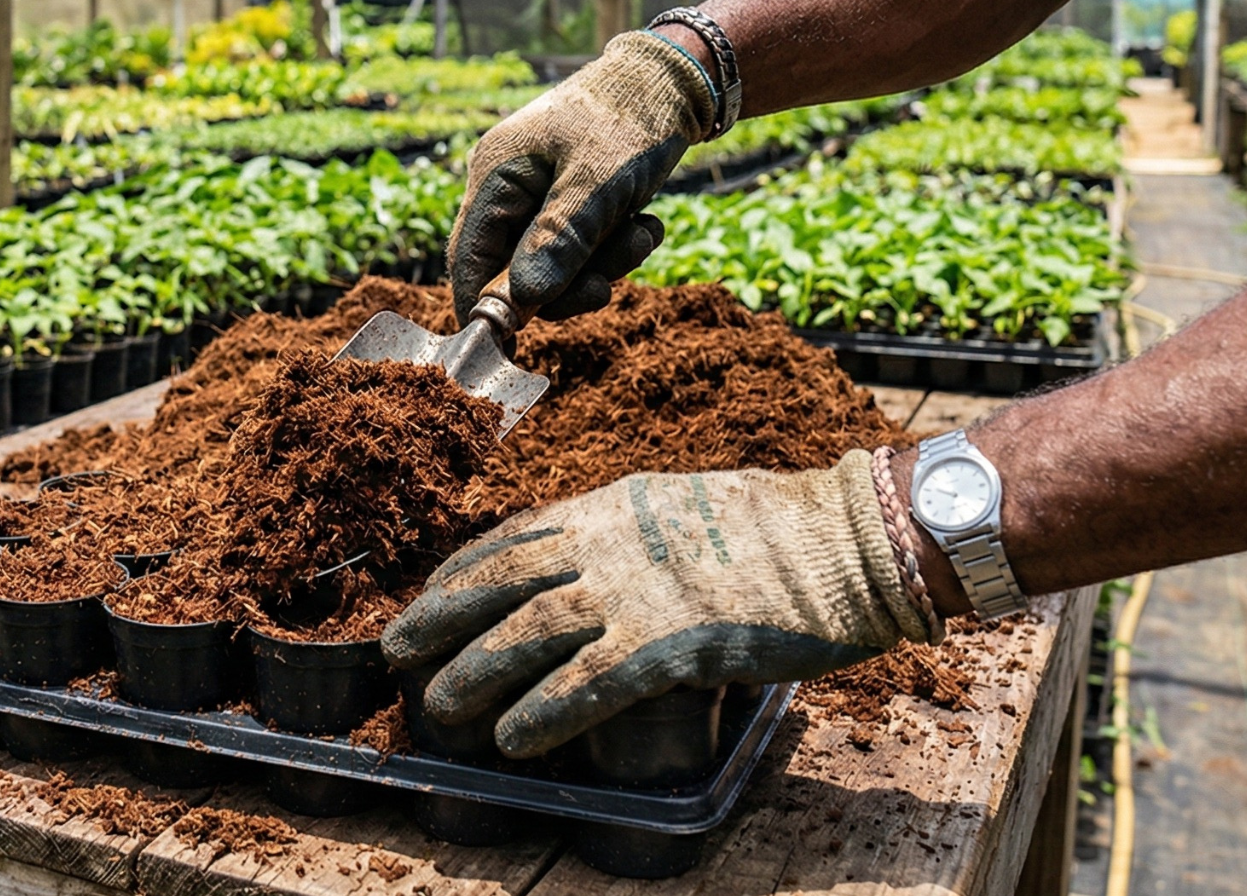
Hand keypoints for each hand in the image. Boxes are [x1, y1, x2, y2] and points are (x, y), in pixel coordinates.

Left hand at [382, 451, 941, 757]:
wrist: (848, 539)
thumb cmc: (780, 528)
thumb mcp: (682, 508)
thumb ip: (631, 534)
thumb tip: (597, 560)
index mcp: (612, 507)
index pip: (513, 536)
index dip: (461, 571)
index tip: (428, 595)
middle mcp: (609, 541)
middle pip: (500, 579)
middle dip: (441, 616)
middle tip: (397, 649)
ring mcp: (637, 590)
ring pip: (528, 630)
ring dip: (475, 670)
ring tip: (438, 704)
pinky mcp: (671, 641)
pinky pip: (589, 681)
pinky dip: (543, 710)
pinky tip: (512, 738)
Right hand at [447, 31, 714, 324]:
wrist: (675, 78)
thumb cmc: (631, 119)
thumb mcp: (600, 184)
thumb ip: (559, 242)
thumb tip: (522, 303)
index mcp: (496, 174)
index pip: (468, 257)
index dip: (484, 304)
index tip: (512, 346)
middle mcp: (506, 185)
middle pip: (513, 268)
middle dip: (568, 282)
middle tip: (612, 283)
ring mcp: (536, 193)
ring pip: (553, 263)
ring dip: (601, 263)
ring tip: (644, 232)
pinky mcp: (567, 199)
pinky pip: (578, 246)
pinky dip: (612, 247)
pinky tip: (644, 223)